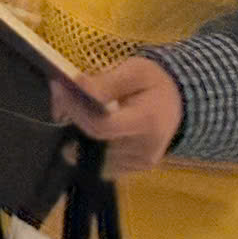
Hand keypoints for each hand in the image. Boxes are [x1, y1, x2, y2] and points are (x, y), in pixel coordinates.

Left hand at [56, 55, 182, 174]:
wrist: (179, 101)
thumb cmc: (154, 82)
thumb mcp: (135, 71)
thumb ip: (106, 82)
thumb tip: (78, 86)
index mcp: (146, 123)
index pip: (101, 126)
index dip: (75, 109)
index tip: (59, 87)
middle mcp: (144, 150)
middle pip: (93, 141)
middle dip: (71, 117)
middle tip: (61, 94)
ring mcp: (140, 163)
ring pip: (94, 154)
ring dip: (77, 131)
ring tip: (75, 107)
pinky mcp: (134, 167)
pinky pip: (103, 162)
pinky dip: (90, 144)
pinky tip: (90, 124)